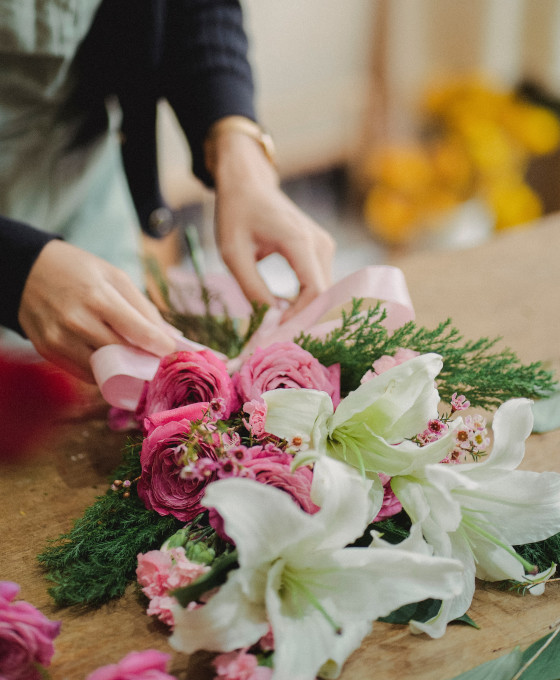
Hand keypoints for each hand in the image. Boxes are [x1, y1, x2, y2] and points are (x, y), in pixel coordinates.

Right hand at [18, 241, 175, 381]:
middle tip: (158, 359)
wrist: (26, 271)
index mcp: (98, 297)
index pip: (139, 332)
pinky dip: (101, 371)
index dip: (161, 346)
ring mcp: (60, 340)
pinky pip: (84, 373)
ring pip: (104, 370)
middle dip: (145, 359)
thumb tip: (172, 336)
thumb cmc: (79, 271)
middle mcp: (77, 322)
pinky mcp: (48, 352)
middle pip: (124, 354)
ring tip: (135, 361)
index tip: (173, 351)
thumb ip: (144, 307)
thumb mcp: (115, 277)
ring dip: (124, 369)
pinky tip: (110, 361)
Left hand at [210, 127, 334, 318]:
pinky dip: (304, 300)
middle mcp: (319, 244)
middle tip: (278, 335)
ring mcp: (323, 246)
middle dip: (303, 318)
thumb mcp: (233, 254)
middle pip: (323, 294)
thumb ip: (251, 288)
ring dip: (304, 310)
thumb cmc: (237, 214)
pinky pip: (318, 283)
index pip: (315, 290)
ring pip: (323, 291)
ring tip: (278, 325)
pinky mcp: (320, 250)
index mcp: (298, 241)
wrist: (247, 184)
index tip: (278, 330)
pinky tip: (284, 310)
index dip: (300, 316)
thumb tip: (272, 320)